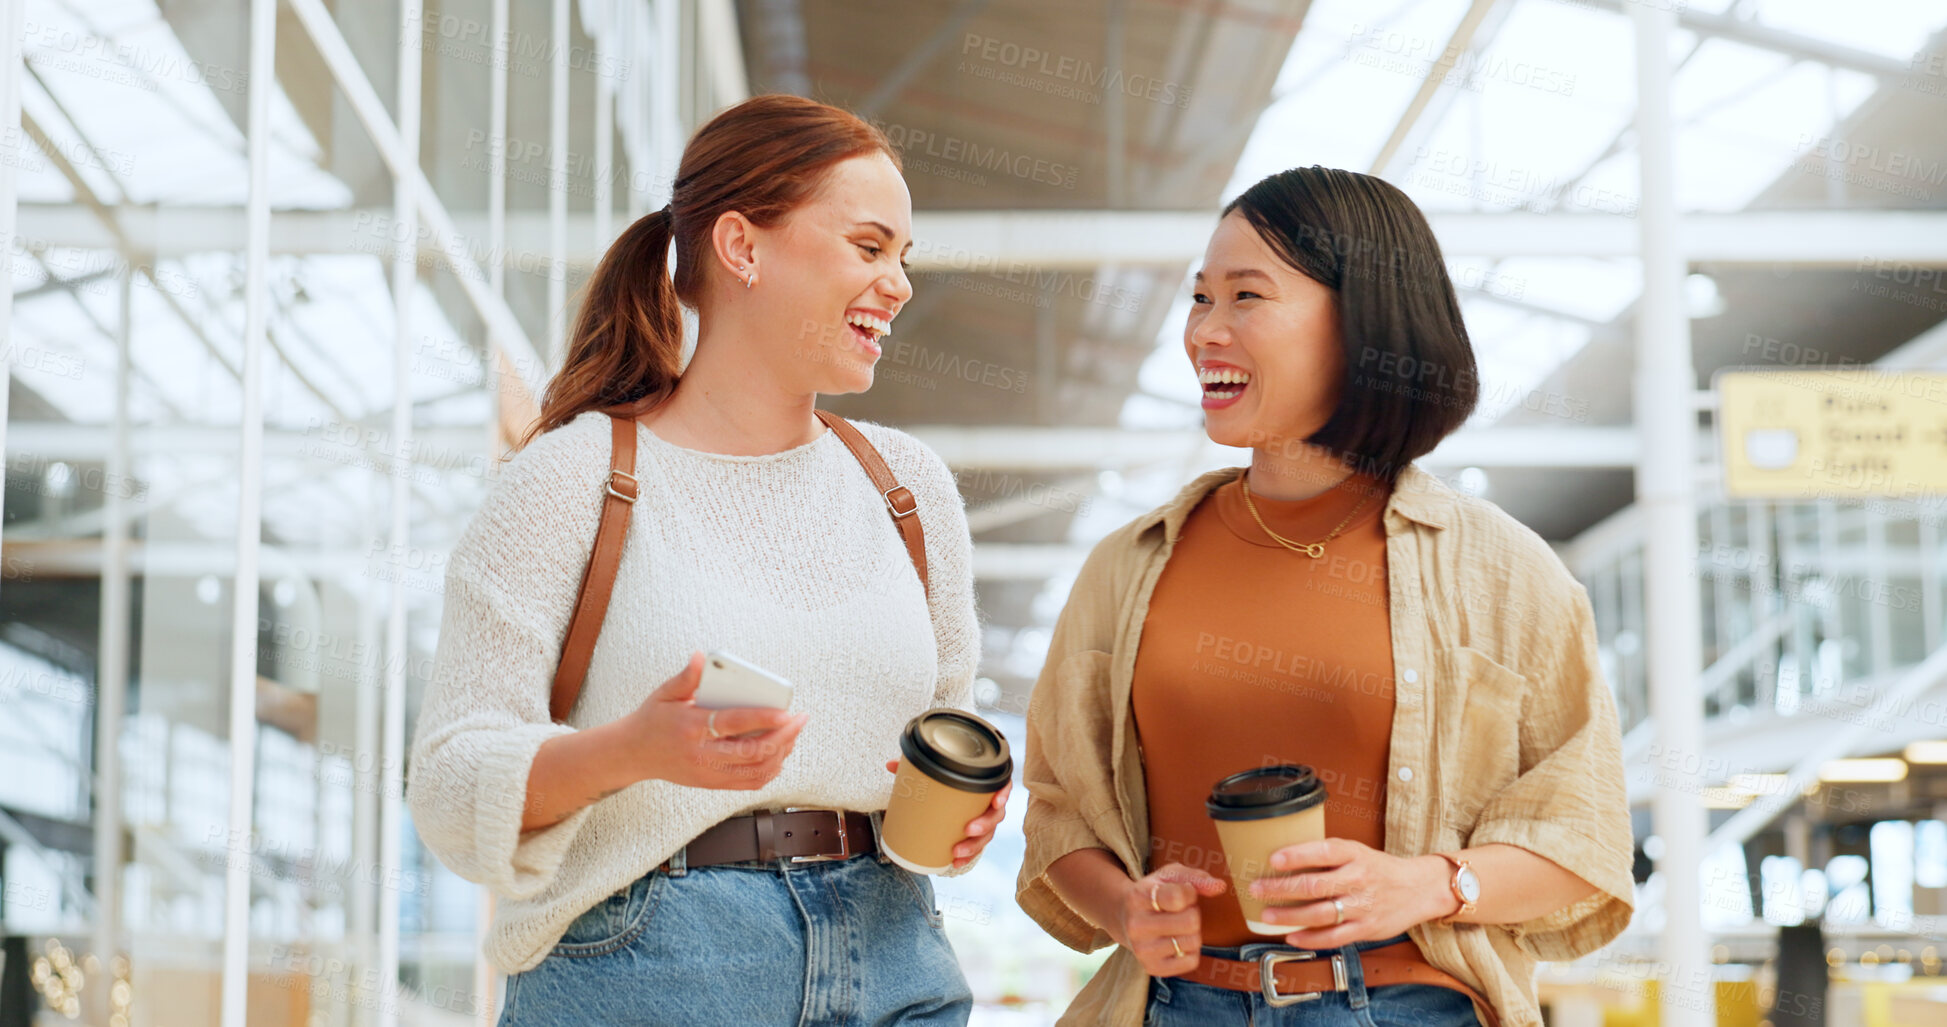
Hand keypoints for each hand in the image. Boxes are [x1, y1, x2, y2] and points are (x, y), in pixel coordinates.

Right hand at [627, 652, 809, 789]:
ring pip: (756, 771)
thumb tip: (702, 657)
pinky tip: (779, 753)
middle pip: (751, 752)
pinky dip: (770, 770)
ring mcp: (708, 773)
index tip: (786, 712)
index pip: (732, 724)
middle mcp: (701, 755)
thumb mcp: (665, 693)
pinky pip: (749, 783)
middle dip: (783, 737)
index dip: (762, 718)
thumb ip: (687, 677)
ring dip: (781, 753)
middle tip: (800, 720)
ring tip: (792, 734)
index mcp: (690, 728)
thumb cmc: (653, 718)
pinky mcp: (711, 784)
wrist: (632, 754)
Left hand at [884, 759, 1011, 868]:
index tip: (996, 801)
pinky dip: (967, 857)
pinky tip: (955, 863)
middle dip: (984, 825)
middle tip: (967, 830)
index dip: (1004, 793)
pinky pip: (976, 849)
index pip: (1003, 786)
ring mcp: (985, 822)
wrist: (946, 799)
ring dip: (974, 846)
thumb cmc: (944, 783)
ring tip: (957, 852)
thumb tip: (890, 765)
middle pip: (996, 816)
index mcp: (985, 785)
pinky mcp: (976, 837)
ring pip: (987, 835)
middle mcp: (989, 804)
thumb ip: (915, 767)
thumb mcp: (932, 774)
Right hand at [1117, 864, 1228, 976]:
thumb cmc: (1154, 893)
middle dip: (1193, 913)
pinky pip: (1192, 961)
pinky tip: (1176, 941)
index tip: (1183, 893)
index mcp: (1138, 898)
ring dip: (1193, 932)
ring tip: (1178, 925)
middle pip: (1191, 922)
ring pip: (1193, 942)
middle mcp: (1136, 926)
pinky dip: (1190, 951)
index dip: (1189, 893)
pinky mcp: (1152, 968)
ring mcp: (1142, 950)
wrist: (1124, 918)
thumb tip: (1219, 886)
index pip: (1177, 897)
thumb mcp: (1169, 876)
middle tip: (1181, 911)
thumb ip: (1196, 877)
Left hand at [1250, 838, 1454, 946]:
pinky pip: (1333, 937)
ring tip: (1266, 915)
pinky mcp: (1366, 929)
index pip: (1323, 852)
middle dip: (1280, 888)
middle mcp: (1359, 879)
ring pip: (1320, 914)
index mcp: (1355, 854)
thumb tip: (1283, 857)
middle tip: (1256, 888)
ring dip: (1289, 916)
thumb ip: (1328, 855)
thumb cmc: (1379, 869)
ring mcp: (1363, 906)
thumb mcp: (1358, 851)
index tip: (1273, 859)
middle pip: (1314, 885)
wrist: (1419, 889)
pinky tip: (1291, 936)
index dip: (1297, 855)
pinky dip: (1309, 939)